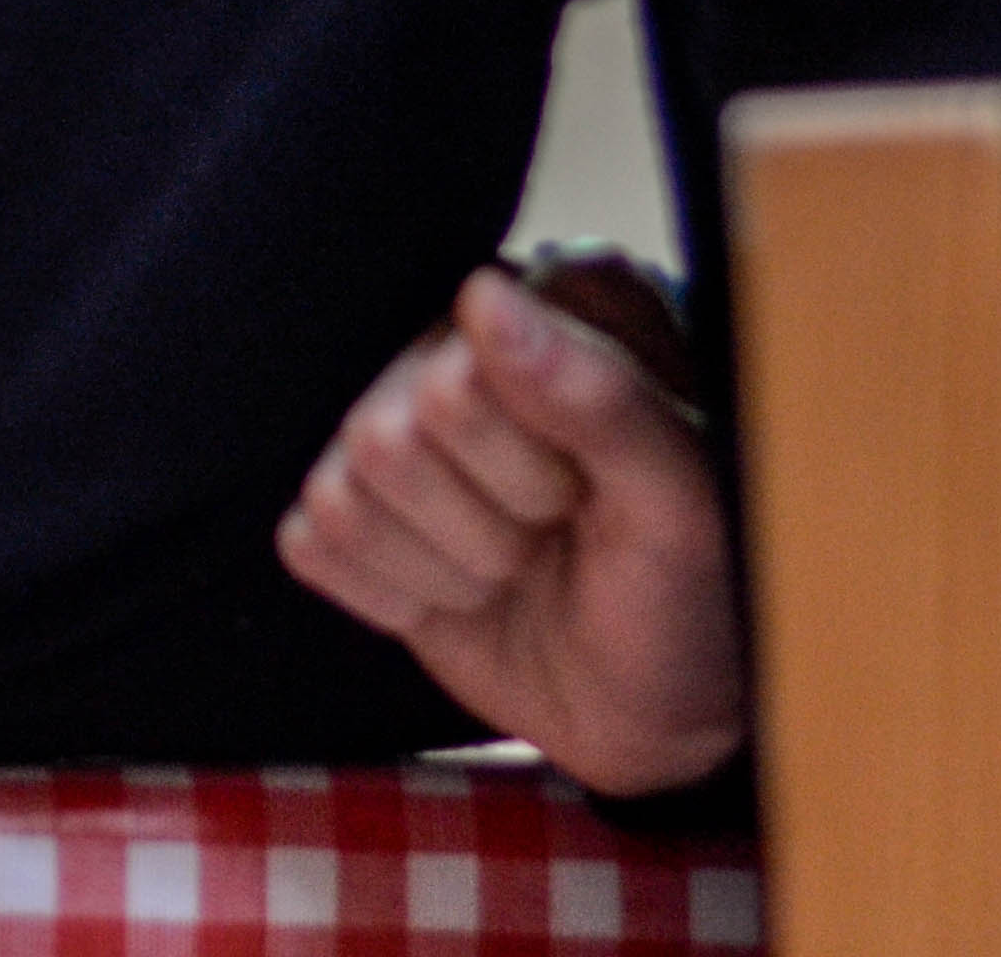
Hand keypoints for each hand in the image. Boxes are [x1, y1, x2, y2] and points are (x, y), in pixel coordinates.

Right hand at [275, 268, 741, 795]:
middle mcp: (458, 341)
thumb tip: (484, 295)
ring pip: (341, 491)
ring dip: (447, 566)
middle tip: (557, 532)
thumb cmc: (693, 587)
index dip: (527, 461)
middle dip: (487, 522)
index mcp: (550, 303)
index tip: (594, 486)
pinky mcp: (355, 506)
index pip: (455, 378)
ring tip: (519, 564)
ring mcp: (398, 420)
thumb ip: (596, 392)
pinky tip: (462, 590)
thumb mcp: (679, 500)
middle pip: (386, 436)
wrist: (663, 704)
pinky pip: (308, 541)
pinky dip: (392, 595)